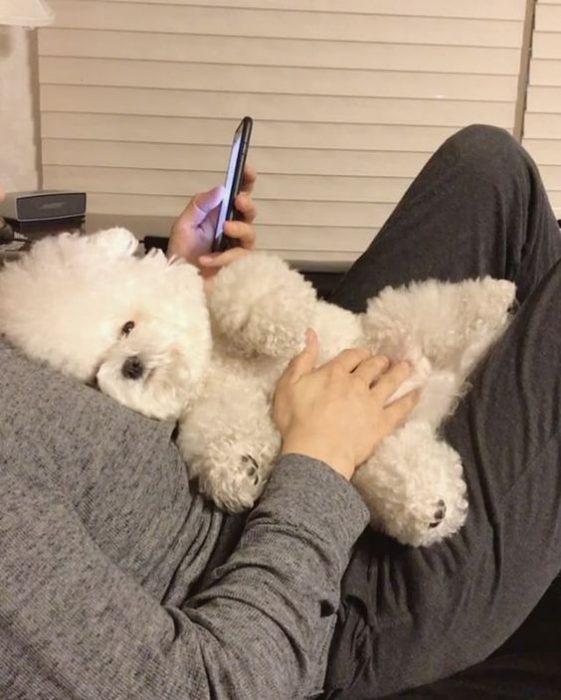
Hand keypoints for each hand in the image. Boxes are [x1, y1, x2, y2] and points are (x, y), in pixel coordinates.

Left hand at [167, 165, 256, 280]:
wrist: (179, 282)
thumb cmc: (182, 254)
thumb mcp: (183, 225)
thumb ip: (199, 205)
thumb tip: (220, 188)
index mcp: (218, 216)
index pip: (236, 195)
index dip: (245, 181)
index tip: (248, 169)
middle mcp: (231, 230)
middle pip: (249, 212)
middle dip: (247, 204)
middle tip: (238, 201)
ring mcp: (236, 248)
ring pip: (250, 234)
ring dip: (239, 229)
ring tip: (224, 231)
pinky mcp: (238, 266)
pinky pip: (240, 256)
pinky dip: (223, 257)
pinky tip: (207, 260)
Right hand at [273, 330, 418, 480]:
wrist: (316, 453)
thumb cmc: (297, 421)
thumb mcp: (288, 385)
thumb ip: (301, 359)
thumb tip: (311, 334)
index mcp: (334, 373)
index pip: (350, 356)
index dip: (358, 354)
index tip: (362, 354)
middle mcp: (356, 383)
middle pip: (372, 366)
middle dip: (379, 361)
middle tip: (385, 360)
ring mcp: (372, 403)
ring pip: (390, 382)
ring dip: (398, 372)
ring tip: (406, 367)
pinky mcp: (382, 423)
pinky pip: (401, 408)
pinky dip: (410, 399)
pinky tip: (417, 392)